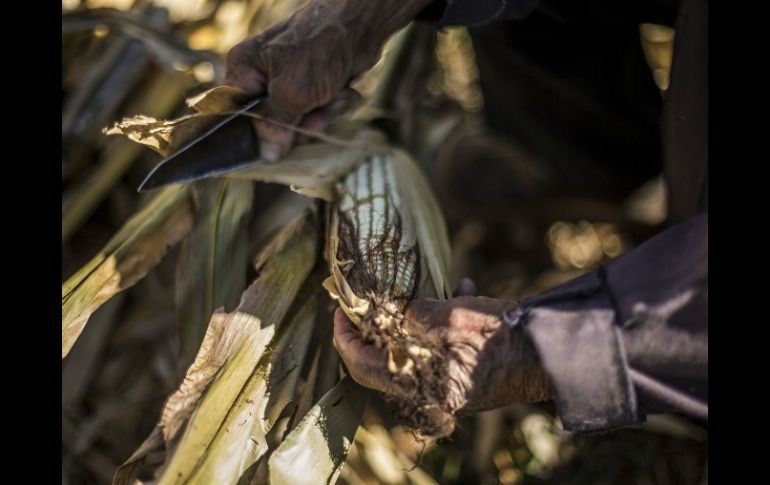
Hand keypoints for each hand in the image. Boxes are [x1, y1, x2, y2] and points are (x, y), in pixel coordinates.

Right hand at [224, 0, 433, 160]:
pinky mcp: (313, 86)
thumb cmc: (320, 49)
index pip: (235, 114)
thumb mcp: (293, 93)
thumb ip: (276, 125)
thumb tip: (266, 155)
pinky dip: (334, 105)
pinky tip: (344, 92)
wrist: (361, 25)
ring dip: (322, 114)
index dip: (253, 134)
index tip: (271, 148)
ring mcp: (289, 81)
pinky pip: (318, 112)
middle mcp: (263, 76)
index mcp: (245, 69)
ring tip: (334, 95)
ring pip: (299, 121)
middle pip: (271, 123)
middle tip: (315, 117)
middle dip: (299, 123)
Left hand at [333, 283, 552, 416]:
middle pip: (386, 359)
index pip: (363, 367)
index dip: (345, 338)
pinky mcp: (469, 374)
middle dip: (376, 325)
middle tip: (367, 298)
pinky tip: (463, 287)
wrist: (552, 352)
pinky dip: (445, 321)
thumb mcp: (451, 318)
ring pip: (416, 349)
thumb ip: (415, 315)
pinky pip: (444, 347)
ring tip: (418, 288)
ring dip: (413, 318)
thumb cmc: (502, 337)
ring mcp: (451, 385)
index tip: (339, 311)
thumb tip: (396, 311)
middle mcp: (432, 393)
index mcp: (422, 388)